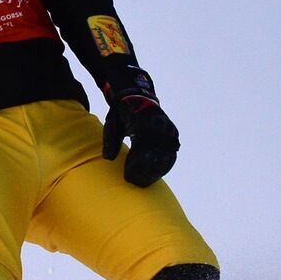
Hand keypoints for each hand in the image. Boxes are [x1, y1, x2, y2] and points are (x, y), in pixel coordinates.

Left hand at [102, 72, 179, 187]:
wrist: (139, 97)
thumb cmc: (122, 113)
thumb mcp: (112, 123)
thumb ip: (110, 140)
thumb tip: (108, 158)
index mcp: (143, 122)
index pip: (142, 150)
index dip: (135, 166)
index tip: (127, 177)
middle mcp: (159, 126)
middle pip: (156, 156)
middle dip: (146, 172)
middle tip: (135, 183)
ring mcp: (168, 130)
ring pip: (166, 156)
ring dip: (156, 171)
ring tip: (143, 182)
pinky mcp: (173, 134)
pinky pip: (171, 153)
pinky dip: (164, 165)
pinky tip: (154, 175)